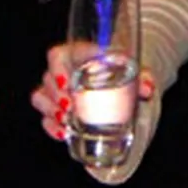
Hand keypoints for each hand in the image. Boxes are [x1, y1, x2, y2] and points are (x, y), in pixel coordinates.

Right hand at [32, 42, 154, 140]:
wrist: (119, 78)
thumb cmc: (120, 68)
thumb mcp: (131, 69)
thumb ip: (140, 76)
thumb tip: (147, 89)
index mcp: (76, 54)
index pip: (57, 56)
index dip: (57, 70)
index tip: (67, 84)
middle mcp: (61, 70)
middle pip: (47, 79)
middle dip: (56, 96)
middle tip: (70, 108)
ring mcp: (55, 90)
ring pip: (40, 97)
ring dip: (51, 111)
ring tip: (67, 121)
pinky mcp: (54, 107)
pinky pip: (44, 117)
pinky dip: (52, 126)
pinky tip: (64, 133)